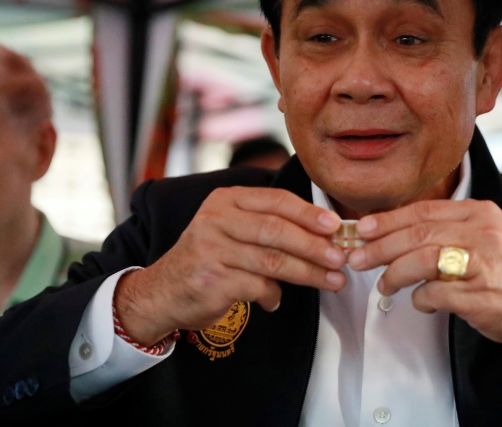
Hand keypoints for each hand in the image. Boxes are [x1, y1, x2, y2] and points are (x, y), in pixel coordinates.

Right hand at [115, 187, 345, 345]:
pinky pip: (258, 287)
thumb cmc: (209, 260)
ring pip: (272, 260)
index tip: (335, 226)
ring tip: (332, 282)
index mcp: (226, 201)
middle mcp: (216, 219)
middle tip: (340, 258)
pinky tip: (275, 301)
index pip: (276, 201)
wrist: (161, 293)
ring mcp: (211, 249)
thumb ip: (267, 226)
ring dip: (308, 273)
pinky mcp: (212, 280)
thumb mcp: (231, 230)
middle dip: (314, 246)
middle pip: (277, 230)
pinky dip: (273, 296)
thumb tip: (325, 235)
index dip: (309, 213)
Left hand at [348, 199, 501, 356]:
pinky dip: (421, 300)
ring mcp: (484, 265)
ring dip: (394, 274)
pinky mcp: (482, 296)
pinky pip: (435, 294)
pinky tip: (421, 303)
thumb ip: (446, 231)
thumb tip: (391, 233)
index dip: (388, 220)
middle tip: (357, 259)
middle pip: (418, 234)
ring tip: (383, 285)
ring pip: (422, 260)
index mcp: (479, 214)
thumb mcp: (483, 237)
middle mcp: (482, 234)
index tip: (362, 229)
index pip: (424, 211)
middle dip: (380, 247)